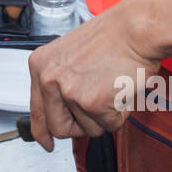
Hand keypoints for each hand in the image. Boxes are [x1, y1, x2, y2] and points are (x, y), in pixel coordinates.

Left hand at [27, 0, 160, 149]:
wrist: (136, 28)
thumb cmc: (113, 37)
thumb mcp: (70, 55)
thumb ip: (59, 83)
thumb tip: (58, 114)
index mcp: (40, 65)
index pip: (36, 111)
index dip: (43, 132)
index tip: (47, 143)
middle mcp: (49, 79)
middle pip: (58, 128)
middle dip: (80, 126)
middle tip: (96, 110)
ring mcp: (69, 92)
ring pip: (87, 129)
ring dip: (104, 117)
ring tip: (111, 88)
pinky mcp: (92, 103)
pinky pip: (108, 126)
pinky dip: (120, 114)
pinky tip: (121, 90)